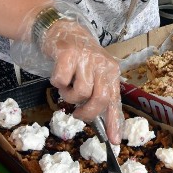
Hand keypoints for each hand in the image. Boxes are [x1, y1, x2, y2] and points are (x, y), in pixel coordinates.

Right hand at [41, 20, 123, 143]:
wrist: (63, 31)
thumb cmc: (80, 60)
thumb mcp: (95, 75)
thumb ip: (99, 97)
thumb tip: (106, 129)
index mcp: (111, 72)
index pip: (115, 100)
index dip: (115, 121)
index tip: (114, 141)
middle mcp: (102, 64)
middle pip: (99, 99)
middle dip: (87, 112)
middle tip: (78, 112)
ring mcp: (86, 59)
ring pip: (79, 92)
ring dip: (68, 95)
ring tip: (68, 85)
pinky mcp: (68, 55)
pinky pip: (61, 81)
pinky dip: (57, 82)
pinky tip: (60, 73)